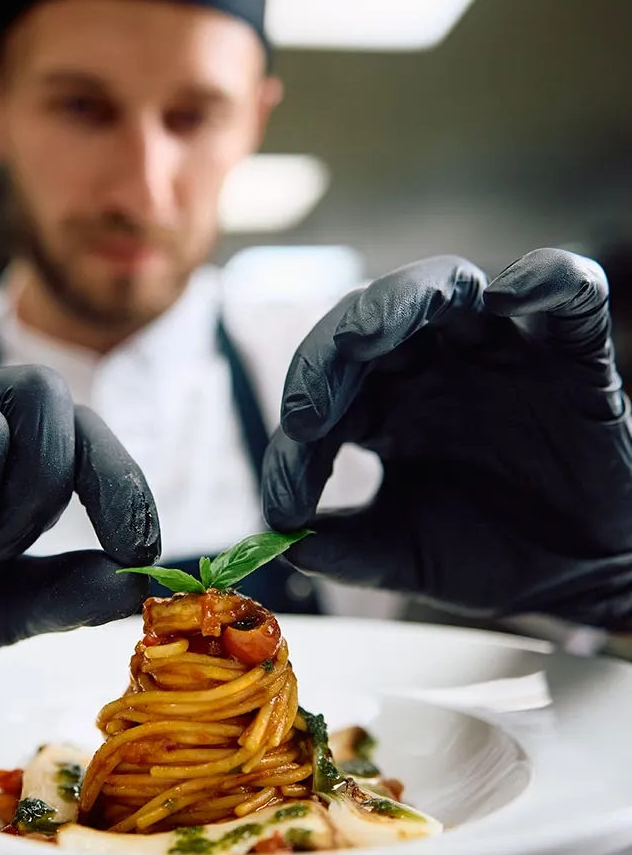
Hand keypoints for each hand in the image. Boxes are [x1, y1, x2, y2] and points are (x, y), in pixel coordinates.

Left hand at [262, 249, 631, 627]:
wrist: (572, 576)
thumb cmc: (480, 553)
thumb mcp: (401, 555)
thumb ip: (343, 549)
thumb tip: (282, 541)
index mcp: (381, 407)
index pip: (323, 397)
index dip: (297, 444)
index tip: (289, 502)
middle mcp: (429, 368)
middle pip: (368, 324)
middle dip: (327, 357)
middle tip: (307, 407)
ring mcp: (497, 353)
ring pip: (447, 288)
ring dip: (405, 298)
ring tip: (367, 334)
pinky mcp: (571, 355)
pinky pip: (567, 294)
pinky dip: (546, 279)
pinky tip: (512, 291)